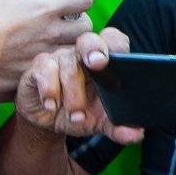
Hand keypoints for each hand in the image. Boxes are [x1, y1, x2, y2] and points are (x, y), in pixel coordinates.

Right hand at [0, 0, 94, 91]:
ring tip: (61, 39)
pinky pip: (55, 69)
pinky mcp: (34, 73)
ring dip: (72, 45)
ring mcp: (44, 55)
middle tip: (73, 18)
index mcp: (46, 8)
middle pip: (86, 28)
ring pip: (75, 52)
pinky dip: (55, 63)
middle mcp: (51, 32)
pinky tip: (45, 58)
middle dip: (83, 22)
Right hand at [14, 28, 141, 143]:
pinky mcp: (39, 68)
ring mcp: (59, 59)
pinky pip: (44, 69)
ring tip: (77, 117)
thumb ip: (119, 127)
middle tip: (98, 65)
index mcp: (103, 62)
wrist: (49, 121)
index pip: (112, 40)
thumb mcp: (101, 122)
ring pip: (68, 64)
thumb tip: (136, 135)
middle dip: (94, 49)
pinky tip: (52, 106)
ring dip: (74, 93)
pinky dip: (49, 89)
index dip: (116, 43)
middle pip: (88, 40)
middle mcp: (81, 55)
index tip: (119, 56)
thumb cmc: (81, 112)